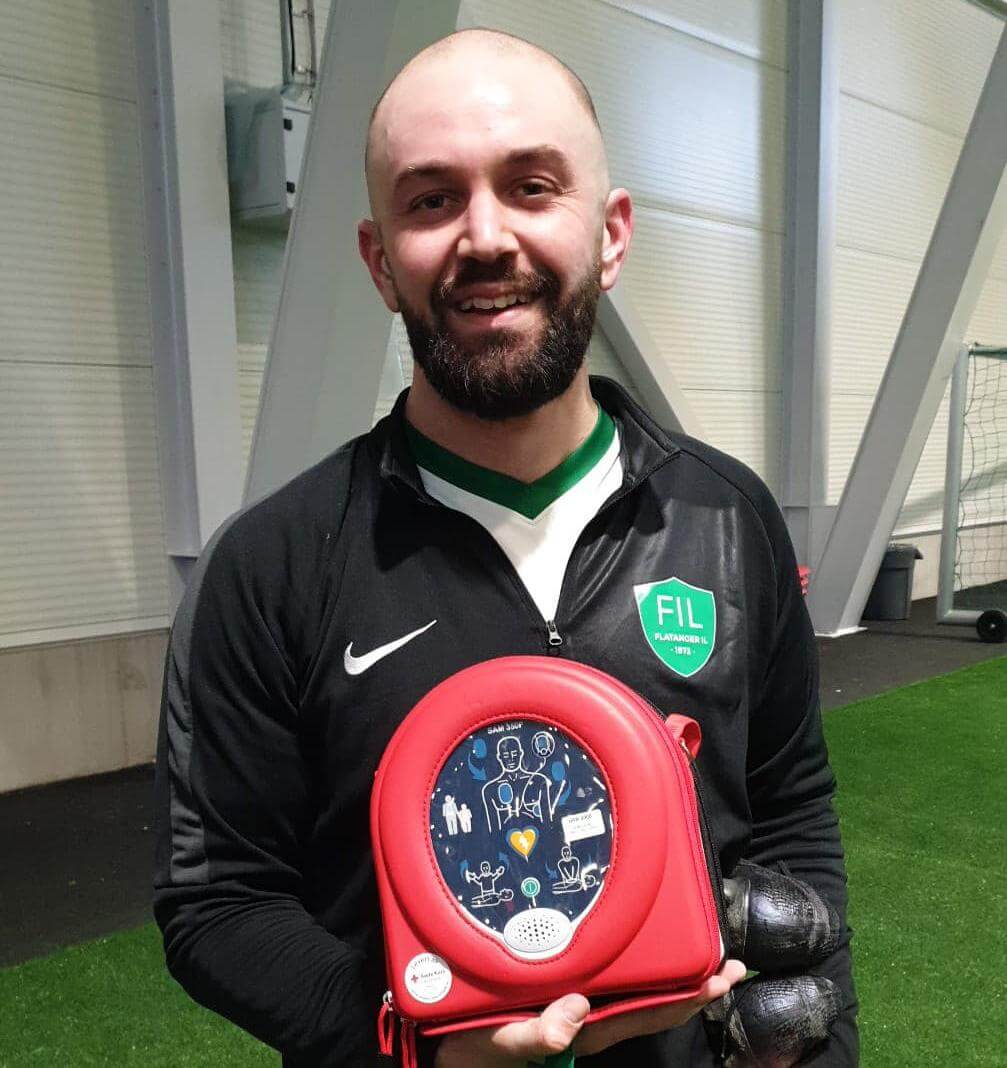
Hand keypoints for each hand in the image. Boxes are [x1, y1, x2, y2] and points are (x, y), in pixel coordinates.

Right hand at [433, 960, 745, 1066]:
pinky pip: (611, 981)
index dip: (689, 995)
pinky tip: (642, 951)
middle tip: (729, 963)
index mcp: (587, 1025)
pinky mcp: (562, 993)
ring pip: (639, 992)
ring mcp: (580, 1008)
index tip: (720, 977)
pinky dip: (637, 966)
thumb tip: (577, 1009)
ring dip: (672, 977)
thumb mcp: (501, 1041)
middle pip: (655, 1001)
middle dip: (694, 985)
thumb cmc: (475, 1042)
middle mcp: (592, 1016)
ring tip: (702, 958)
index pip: (650, 1010)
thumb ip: (537, 1033)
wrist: (447, 1043)